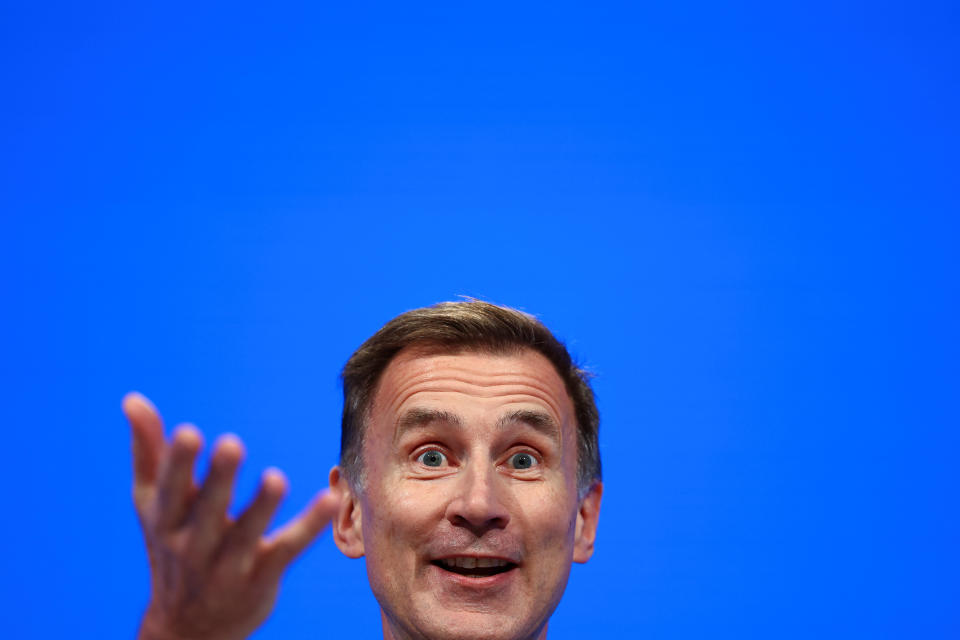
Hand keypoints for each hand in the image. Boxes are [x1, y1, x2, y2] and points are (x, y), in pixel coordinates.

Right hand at [123, 392, 337, 639]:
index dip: (176, 464)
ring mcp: (228, 565)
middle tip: (231, 444)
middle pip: (207, 511)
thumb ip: (148, 451)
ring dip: (261, 507)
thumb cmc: (171, 546)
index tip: (187, 432)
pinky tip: (329, 498)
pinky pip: (287, 550)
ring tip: (276, 478)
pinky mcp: (262, 578)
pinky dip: (309, 527)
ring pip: (247, 535)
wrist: (188, 628)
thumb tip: (132, 398)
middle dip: (217, 480)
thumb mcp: (153, 504)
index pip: (169, 490)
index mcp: (166, 521)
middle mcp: (193, 545)